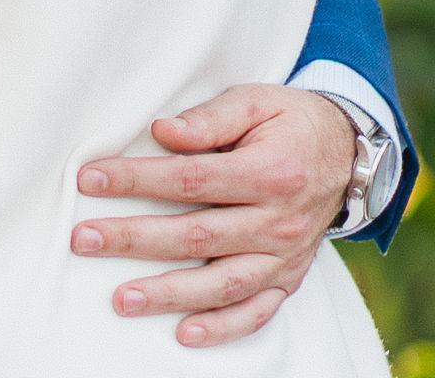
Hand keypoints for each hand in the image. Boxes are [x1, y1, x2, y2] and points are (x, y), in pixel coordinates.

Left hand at [69, 85, 354, 346]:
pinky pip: (256, 312)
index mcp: (269, 172)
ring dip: (169, 294)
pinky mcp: (289, 279)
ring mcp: (286, 257)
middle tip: (85, 240)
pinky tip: (184, 334)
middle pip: (196, 236)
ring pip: (221, 284)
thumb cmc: (289, 120)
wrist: (349, 154)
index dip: (137, 180)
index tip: (91, 179)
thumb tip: (161, 132)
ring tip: (122, 299)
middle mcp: (279, 222)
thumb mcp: (255, 101)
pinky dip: (222, 328)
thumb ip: (209, 119)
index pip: (190, 180)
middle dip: (134, 239)